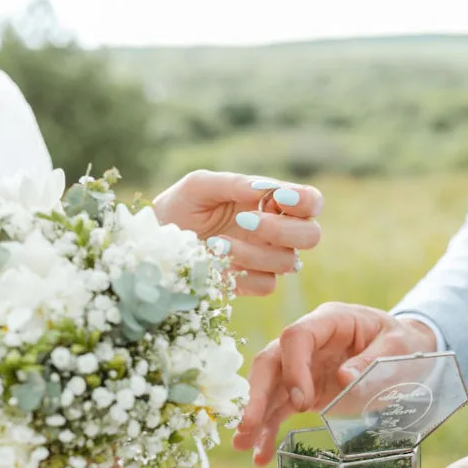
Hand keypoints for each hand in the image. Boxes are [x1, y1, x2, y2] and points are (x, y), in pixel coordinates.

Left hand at [153, 171, 322, 295]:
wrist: (156, 241)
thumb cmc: (181, 206)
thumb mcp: (200, 185)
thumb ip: (233, 182)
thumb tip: (264, 189)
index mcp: (272, 202)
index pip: (311, 202)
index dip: (306, 201)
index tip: (278, 198)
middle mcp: (277, 231)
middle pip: (311, 236)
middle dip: (282, 229)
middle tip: (246, 220)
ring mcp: (265, 259)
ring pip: (288, 262)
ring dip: (254, 252)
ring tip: (217, 243)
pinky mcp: (250, 283)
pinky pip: (266, 284)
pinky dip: (243, 274)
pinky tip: (217, 264)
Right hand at [233, 303, 437, 461]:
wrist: (404, 351)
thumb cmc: (403, 343)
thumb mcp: (399, 348)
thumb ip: (373, 361)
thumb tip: (344, 377)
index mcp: (331, 320)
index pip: (296, 336)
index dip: (293, 367)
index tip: (302, 403)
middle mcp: (309, 340)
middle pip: (271, 360)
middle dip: (256, 393)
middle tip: (248, 425)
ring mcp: (302, 365)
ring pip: (268, 386)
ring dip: (254, 414)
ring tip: (243, 444)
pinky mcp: (303, 389)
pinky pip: (279, 406)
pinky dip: (268, 428)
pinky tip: (260, 452)